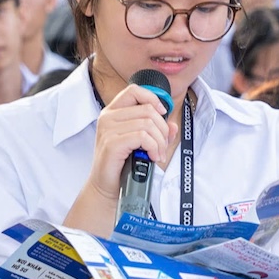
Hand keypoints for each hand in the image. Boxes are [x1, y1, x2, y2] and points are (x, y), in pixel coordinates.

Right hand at [84, 84, 177, 203]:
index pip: (134, 90)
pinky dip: (154, 147)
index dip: (153, 98)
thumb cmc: (122, 164)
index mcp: (113, 112)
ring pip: (147, 123)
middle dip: (162, 128)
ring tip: (158, 154)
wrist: (106, 187)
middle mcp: (108, 117)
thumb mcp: (141, 144)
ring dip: (160, 141)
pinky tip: (153, 157)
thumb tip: (172, 125)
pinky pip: (142, 137)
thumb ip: (156, 132)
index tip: (163, 113)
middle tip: (163, 145)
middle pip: (147, 109)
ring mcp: (108, 129)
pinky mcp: (112, 143)